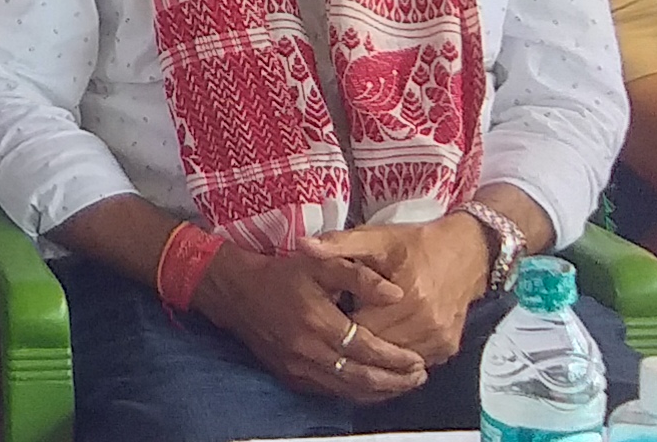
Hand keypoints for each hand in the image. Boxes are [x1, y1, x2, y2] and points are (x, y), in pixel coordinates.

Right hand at [192, 242, 427, 404]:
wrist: (237, 292)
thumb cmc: (281, 273)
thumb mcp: (320, 262)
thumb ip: (360, 275)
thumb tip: (397, 293)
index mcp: (317, 320)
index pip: (366, 348)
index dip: (395, 357)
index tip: (417, 359)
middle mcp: (307, 350)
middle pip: (361, 377)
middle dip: (395, 381)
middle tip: (419, 376)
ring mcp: (297, 367)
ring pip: (346, 390)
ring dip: (379, 392)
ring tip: (403, 385)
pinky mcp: (290, 376)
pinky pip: (329, 392)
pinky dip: (355, 393)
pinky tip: (372, 388)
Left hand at [307, 217, 483, 364]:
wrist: (468, 253)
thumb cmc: (416, 244)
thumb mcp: (377, 237)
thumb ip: (340, 243)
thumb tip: (304, 245)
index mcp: (408, 298)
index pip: (359, 328)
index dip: (337, 325)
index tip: (323, 315)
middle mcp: (427, 324)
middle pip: (376, 349)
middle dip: (354, 342)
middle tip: (336, 329)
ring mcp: (440, 340)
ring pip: (394, 361)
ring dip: (374, 354)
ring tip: (356, 338)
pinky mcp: (448, 348)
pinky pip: (413, 361)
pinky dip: (396, 356)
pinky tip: (382, 342)